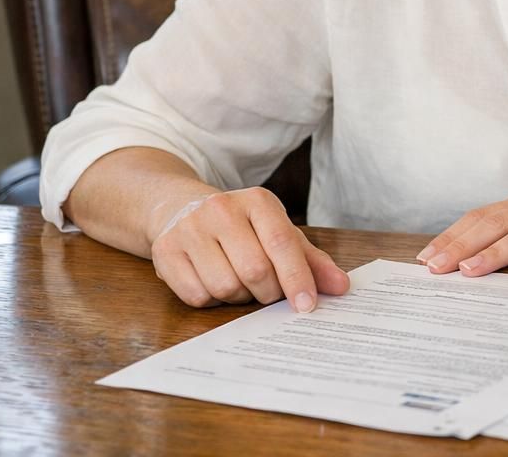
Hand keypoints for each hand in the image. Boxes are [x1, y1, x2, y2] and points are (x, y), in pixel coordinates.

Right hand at [147, 187, 349, 310]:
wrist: (180, 208)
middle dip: (268, 292)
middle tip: (268, 292)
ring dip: (238, 297)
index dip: (297, 278)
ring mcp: (190, 229)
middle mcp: (222, 209)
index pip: (282, 244)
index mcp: (258, 201)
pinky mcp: (166, 251)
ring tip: (238, 281)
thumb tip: (341, 287)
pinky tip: (212, 281)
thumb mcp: (278, 233)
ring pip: (225, 287)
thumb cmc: (242, 227)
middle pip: (255, 270)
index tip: (307, 306)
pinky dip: (210, 299)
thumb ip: (311, 260)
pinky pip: (196, 296)